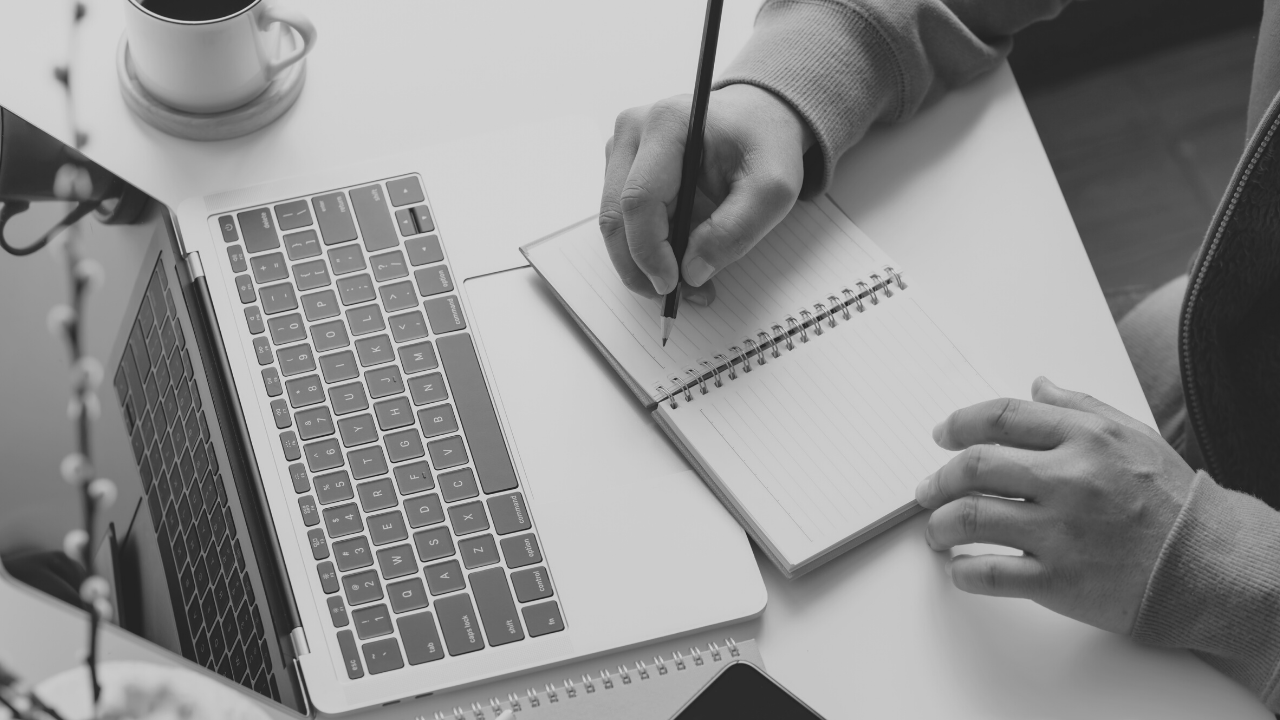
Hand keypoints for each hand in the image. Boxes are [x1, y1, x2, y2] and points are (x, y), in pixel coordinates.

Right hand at [600, 84, 813, 301]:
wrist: (758, 118)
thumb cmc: (765, 145)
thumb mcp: (773, 189)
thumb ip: (735, 231)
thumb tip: (691, 272)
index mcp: (668, 123)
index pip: (638, 199)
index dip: (649, 251)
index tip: (673, 285)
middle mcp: (633, 130)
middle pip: (615, 215)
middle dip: (640, 267)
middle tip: (674, 297)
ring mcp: (622, 147)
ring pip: (614, 222)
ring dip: (641, 263)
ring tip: (686, 282)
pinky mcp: (622, 165)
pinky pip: (622, 219)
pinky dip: (644, 248)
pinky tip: (676, 258)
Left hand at [915, 377, 1195, 633]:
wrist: (1210, 567)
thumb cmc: (1172, 502)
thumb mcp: (1132, 436)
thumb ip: (1080, 407)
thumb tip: (1037, 386)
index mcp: (1084, 439)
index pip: (1000, 418)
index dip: (959, 424)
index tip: (941, 435)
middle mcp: (1068, 480)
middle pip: (974, 466)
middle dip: (938, 478)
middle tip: (926, 490)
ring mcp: (1061, 531)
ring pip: (971, 518)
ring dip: (940, 524)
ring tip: (936, 530)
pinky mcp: (1059, 580)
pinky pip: (989, 572)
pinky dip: (962, 571)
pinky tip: (959, 568)